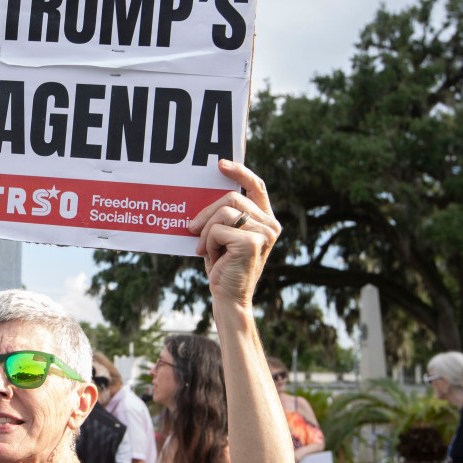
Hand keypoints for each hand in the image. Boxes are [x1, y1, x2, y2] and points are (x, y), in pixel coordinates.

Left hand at [188, 160, 280, 303]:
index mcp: (266, 220)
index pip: (256, 186)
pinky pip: (217, 229)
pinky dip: (208, 243)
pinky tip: (213, 258)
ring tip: (206, 249)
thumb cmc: (224, 267)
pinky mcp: (252, 242)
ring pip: (223, 213)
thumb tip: (202, 192)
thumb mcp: (224, 236)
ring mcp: (264, 233)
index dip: (240, 172)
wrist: (229, 298)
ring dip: (206, 231)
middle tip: (192, 229)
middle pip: (231, 198)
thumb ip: (224, 216)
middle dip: (206, 212)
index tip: (220, 164)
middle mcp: (270, 225)